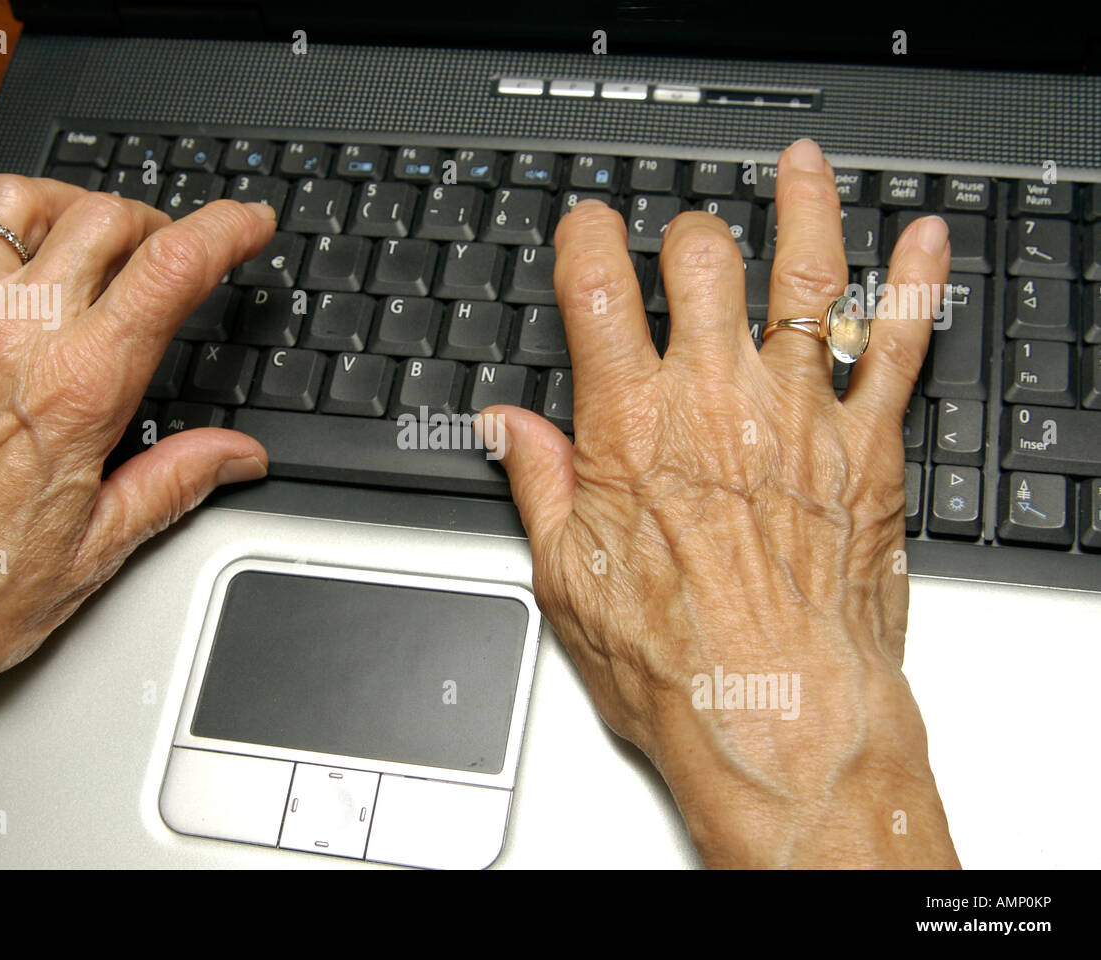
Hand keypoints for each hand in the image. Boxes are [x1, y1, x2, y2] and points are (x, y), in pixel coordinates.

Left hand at [0, 176, 275, 757]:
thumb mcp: (97, 548)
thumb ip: (175, 482)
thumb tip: (237, 455)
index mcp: (77, 391)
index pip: (168, 270)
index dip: (224, 230)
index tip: (250, 223)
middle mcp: (12, 338)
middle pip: (102, 216)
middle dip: (156, 222)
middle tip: (172, 256)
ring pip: (16, 200)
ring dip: (69, 209)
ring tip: (90, 244)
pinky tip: (7, 270)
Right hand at [486, 140, 959, 866]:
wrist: (776, 715)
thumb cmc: (677, 661)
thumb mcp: (566, 577)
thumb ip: (536, 482)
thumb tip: (506, 427)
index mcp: (632, 427)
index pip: (596, 288)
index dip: (587, 238)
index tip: (588, 231)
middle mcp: (716, 404)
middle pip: (704, 261)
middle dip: (688, 234)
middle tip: (684, 246)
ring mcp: (798, 419)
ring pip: (806, 279)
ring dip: (802, 211)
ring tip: (798, 171)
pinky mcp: (865, 451)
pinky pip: (898, 348)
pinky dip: (915, 289)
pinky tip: (922, 245)